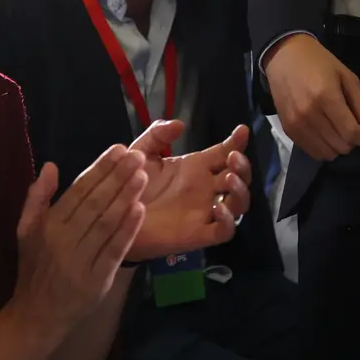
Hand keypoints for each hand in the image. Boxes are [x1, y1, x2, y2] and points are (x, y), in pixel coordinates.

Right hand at [12, 147, 147, 339]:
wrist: (37, 315)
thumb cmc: (34, 267)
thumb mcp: (26, 231)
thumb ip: (37, 198)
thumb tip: (50, 165)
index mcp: (47, 227)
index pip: (77, 191)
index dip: (100, 169)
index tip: (119, 149)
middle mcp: (63, 242)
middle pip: (95, 204)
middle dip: (118, 177)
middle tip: (137, 156)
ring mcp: (81, 262)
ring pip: (106, 224)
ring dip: (126, 198)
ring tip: (143, 175)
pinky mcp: (97, 281)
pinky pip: (115, 251)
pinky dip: (128, 230)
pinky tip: (140, 210)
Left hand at [126, 121, 253, 260]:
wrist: (117, 217)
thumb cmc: (132, 185)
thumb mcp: (142, 152)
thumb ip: (157, 135)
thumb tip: (179, 124)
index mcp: (196, 167)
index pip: (224, 152)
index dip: (237, 141)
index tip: (241, 131)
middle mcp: (206, 189)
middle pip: (239, 176)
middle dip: (243, 165)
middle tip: (233, 157)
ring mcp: (205, 212)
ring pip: (238, 203)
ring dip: (241, 190)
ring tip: (230, 178)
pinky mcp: (199, 234)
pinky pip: (225, 231)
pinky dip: (228, 220)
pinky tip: (218, 208)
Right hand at [263, 34, 359, 159]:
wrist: (283, 56)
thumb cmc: (319, 62)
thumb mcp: (347, 77)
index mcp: (326, 97)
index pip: (351, 132)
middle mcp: (309, 114)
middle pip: (341, 146)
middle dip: (354, 140)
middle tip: (355, 126)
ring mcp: (296, 125)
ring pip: (327, 154)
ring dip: (339, 146)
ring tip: (339, 129)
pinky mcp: (287, 131)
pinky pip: (312, 152)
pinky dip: (324, 147)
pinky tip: (326, 133)